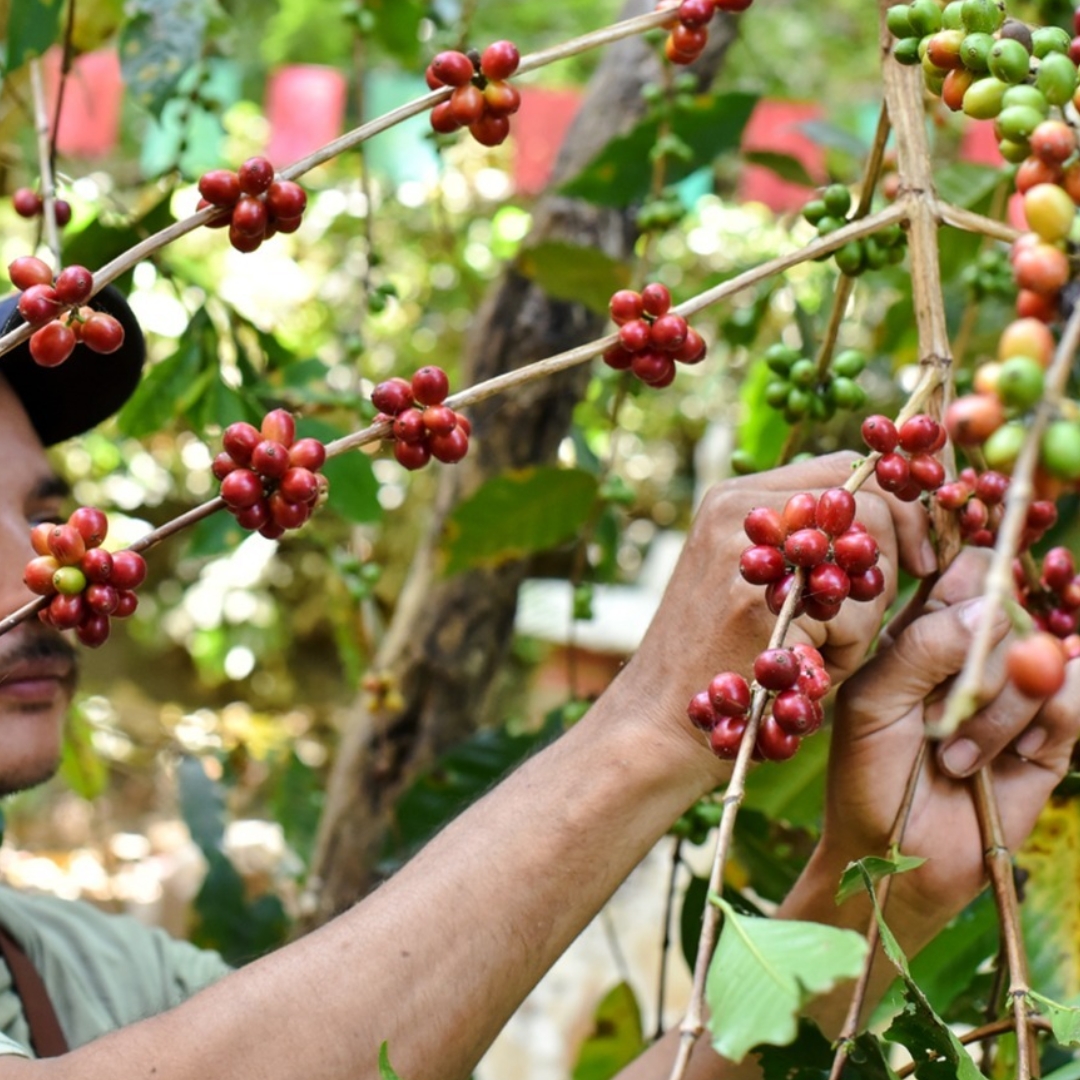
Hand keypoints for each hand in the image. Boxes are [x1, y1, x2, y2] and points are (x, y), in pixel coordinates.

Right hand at [617, 452, 935, 786]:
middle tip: (885, 603)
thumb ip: (807, 540)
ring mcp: (749, 552)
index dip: (895, 504)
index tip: (915, 553)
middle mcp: (740, 511)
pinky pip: (855, 608)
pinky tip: (811, 669)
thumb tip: (897, 512)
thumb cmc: (721, 657)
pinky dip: (851, 644)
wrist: (657, 722)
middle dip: (898, 552)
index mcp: (737, 498)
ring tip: (827, 644)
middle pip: (869, 501)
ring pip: (870, 551)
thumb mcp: (757, 580)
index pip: (846, 468)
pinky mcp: (761, 603)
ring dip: (871, 603)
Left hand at [817, 549, 1079, 946]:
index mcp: (922, 631)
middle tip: (949, 703)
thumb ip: (922, 647)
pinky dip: (1045, 721)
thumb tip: (991, 605)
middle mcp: (975, 652)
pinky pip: (1077, 695)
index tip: (962, 610)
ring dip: (1001, 706)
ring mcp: (1018, 689)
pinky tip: (1010, 757)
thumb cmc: (868, 773)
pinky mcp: (1054, 732)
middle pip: (1013, 603)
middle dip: (982, 653)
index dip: (977, 573)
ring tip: (957, 756)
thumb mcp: (874, 702)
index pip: (966, 568)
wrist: (898, 855)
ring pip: (1044, 651)